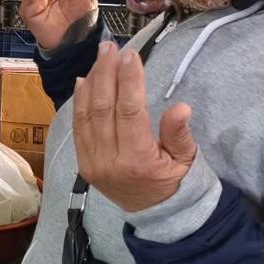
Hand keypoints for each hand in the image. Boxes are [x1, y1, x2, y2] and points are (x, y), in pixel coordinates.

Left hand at [74, 44, 198, 212]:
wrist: (155, 215)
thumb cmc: (174, 182)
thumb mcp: (186, 161)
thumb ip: (179, 134)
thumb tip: (181, 107)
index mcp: (138, 160)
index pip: (129, 111)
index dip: (129, 80)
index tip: (130, 55)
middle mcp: (109, 161)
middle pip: (103, 107)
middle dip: (106, 73)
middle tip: (110, 47)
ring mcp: (92, 162)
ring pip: (86, 114)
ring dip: (91, 81)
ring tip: (99, 57)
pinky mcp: (82, 163)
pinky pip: (77, 126)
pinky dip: (79, 101)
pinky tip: (84, 80)